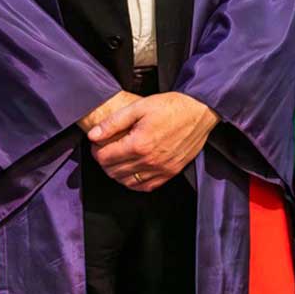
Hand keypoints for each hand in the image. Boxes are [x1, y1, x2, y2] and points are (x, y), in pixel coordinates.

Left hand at [88, 91, 219, 190]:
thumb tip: (93, 135)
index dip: (96, 150)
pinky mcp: (170, 172)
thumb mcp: (140, 106)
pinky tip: (133, 171)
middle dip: (104, 161)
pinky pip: (145, 187)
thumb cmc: (172, 106)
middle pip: (113, 171)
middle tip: (106, 149)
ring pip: (126, 182)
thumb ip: (114, 121)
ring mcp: (161, 169)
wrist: (201, 111)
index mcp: (139, 144)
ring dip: (117, 173)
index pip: (104, 157)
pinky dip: (134, 182)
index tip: (98, 142)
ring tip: (118, 159)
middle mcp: (149, 161)